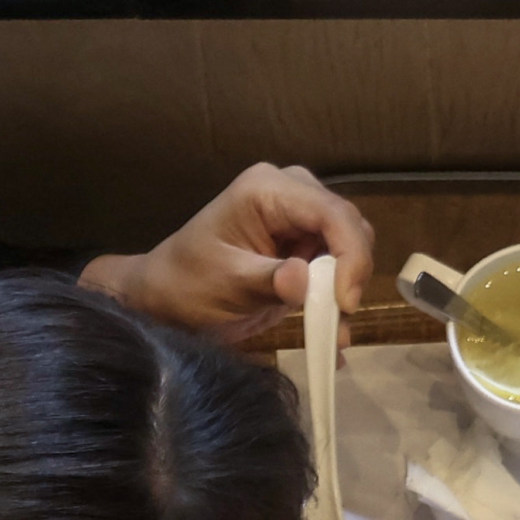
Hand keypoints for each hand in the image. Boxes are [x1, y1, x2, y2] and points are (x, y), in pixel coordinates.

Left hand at [84, 164, 377, 347]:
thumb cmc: (187, 286)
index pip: (331, 212)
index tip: (345, 303)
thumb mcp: (225, 285)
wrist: (168, 298)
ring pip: (350, 244)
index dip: (350, 255)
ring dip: (347, 286)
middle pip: (348, 224)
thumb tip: (303, 280)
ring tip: (332, 327)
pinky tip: (330, 330)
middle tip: (339, 317)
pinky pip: (337, 263)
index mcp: (266, 190)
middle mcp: (288, 192)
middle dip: (351, 271)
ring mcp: (297, 217)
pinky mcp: (302, 243)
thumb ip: (267, 281)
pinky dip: (338, 296)